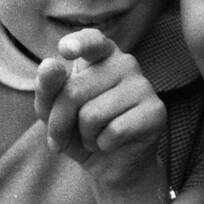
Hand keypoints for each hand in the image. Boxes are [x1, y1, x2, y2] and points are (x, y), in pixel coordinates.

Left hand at [36, 29, 167, 203]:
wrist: (110, 163)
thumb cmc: (79, 129)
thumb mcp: (52, 110)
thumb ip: (48, 87)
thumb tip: (50, 64)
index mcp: (101, 56)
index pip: (93, 41)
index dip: (79, 44)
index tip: (65, 50)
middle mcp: (125, 63)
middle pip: (74, 91)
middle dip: (59, 122)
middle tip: (64, 135)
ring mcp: (144, 85)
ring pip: (92, 115)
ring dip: (84, 136)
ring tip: (94, 136)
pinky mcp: (156, 111)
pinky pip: (114, 131)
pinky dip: (102, 145)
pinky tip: (110, 143)